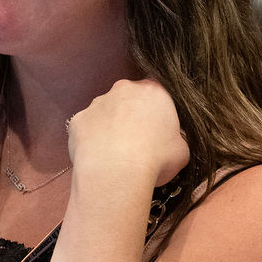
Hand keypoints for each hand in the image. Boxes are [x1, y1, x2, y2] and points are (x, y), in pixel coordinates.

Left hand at [67, 78, 190, 190]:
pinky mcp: (78, 119)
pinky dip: (93, 140)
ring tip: (117, 154)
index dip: (158, 114)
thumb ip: (176, 138)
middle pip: (130, 100)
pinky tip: (100, 157)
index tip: (158, 132)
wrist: (116, 172)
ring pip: (106, 112)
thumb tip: (170, 141)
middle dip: (133, 117)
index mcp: (154, 91)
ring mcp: (97, 103)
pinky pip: (88, 128)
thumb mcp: (182, 150)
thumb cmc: (156, 159)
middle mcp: (123, 89)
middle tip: (138, 143)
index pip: (158, 95)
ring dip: (111, 127)